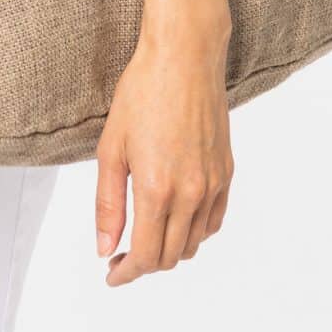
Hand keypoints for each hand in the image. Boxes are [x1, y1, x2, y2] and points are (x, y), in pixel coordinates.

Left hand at [93, 28, 233, 285]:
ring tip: (145, 235)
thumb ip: (108, 204)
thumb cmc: (143, 92)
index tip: (112, 273)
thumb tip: (105, 246)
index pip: (147, 256)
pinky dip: (195, 232)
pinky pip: (213, 221)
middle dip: (144, 264)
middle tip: (120, 254)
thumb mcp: (111, 147)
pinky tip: (176, 219)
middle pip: (171, 256)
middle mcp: (191, 193)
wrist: (184, 57)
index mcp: (158, 189)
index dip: (127, 273)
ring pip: (194, 243)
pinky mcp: (226, 172)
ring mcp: (213, 184)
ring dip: (169, 250)